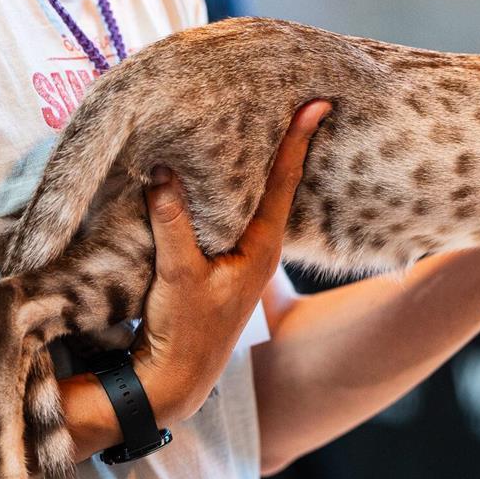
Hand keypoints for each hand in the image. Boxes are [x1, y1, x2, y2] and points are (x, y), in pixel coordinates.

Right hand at [134, 100, 329, 423]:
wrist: (175, 381)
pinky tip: (218, 167)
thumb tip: (162, 171)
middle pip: (274, 182)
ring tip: (260, 119)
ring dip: (252, 162)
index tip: (317, 105)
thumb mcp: (178, 275)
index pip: (283, 181)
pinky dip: (225, 186)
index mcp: (262, 246)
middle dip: (281, 142)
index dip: (297, 141)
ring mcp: (241, 253)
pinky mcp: (219, 260)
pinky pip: (227, 211)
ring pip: (250, 196)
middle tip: (293, 97)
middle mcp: (258, 246)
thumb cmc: (186, 332)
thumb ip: (172, 222)